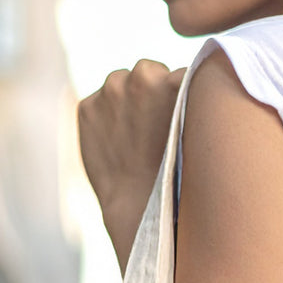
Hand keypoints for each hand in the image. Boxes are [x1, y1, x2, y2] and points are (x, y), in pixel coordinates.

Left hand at [79, 60, 185, 269]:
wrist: (138, 209)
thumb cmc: (178, 176)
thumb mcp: (196, 132)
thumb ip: (191, 100)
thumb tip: (193, 78)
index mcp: (176, 79)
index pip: (183, 74)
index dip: (184, 97)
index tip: (183, 119)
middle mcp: (142, 76)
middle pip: (151, 72)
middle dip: (154, 93)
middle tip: (158, 129)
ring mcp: (109, 90)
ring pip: (122, 83)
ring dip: (128, 102)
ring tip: (137, 137)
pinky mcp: (86, 107)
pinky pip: (98, 103)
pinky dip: (106, 118)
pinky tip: (118, 144)